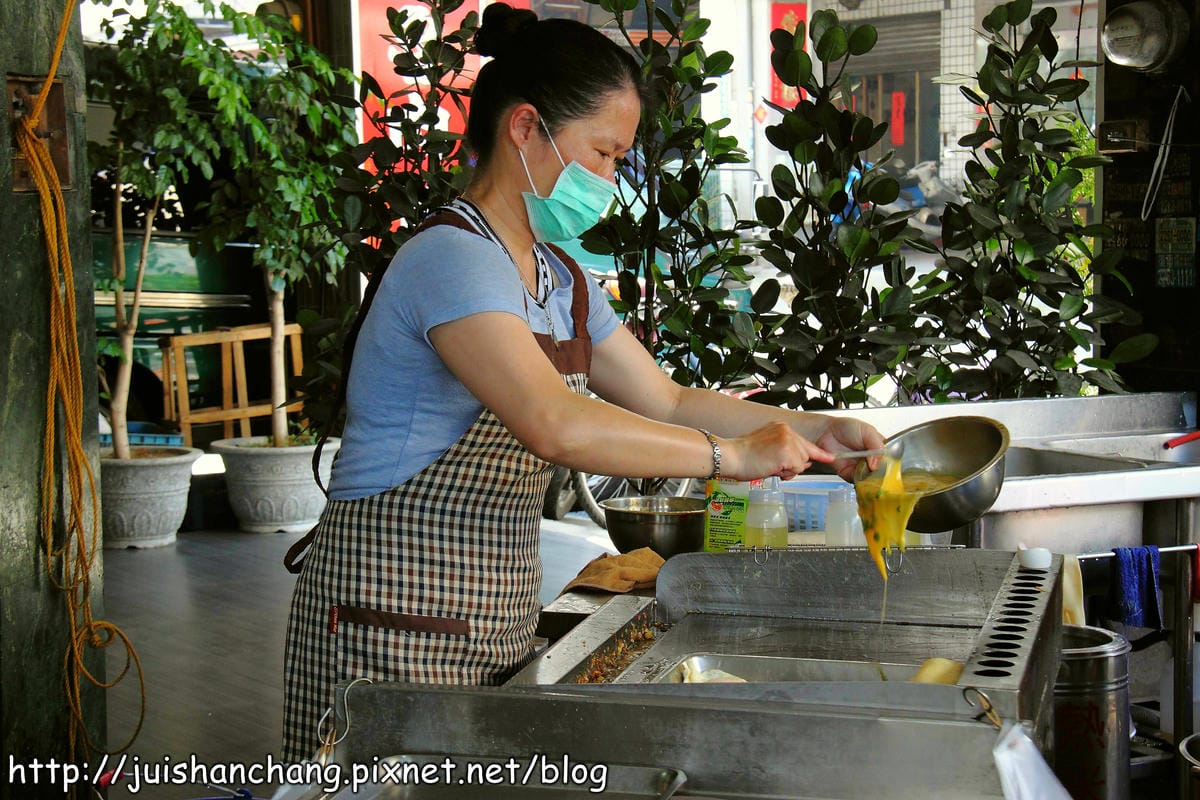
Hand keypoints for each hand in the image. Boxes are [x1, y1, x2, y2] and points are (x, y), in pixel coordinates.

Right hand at [720, 421, 834, 481]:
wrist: (731, 456)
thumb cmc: (743, 455)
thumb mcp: (767, 447)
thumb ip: (786, 452)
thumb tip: (804, 463)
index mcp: (781, 428)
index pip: (804, 442)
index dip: (817, 452)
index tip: (829, 456)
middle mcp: (787, 431)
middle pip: (805, 454)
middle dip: (793, 465)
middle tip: (772, 465)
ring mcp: (788, 441)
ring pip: (802, 463)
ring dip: (788, 470)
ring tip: (769, 465)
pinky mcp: (787, 452)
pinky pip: (796, 469)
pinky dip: (785, 473)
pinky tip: (771, 467)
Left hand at [813, 416, 886, 480]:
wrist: (826, 432)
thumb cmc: (846, 427)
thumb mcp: (867, 430)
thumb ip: (876, 444)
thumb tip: (877, 463)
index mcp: (879, 449)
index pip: (890, 460)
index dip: (890, 464)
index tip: (890, 465)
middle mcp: (871, 460)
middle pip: (882, 472)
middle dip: (881, 473)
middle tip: (879, 469)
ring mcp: (861, 468)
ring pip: (871, 478)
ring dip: (871, 477)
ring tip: (868, 471)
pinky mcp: (850, 474)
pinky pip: (858, 481)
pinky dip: (860, 480)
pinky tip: (860, 474)